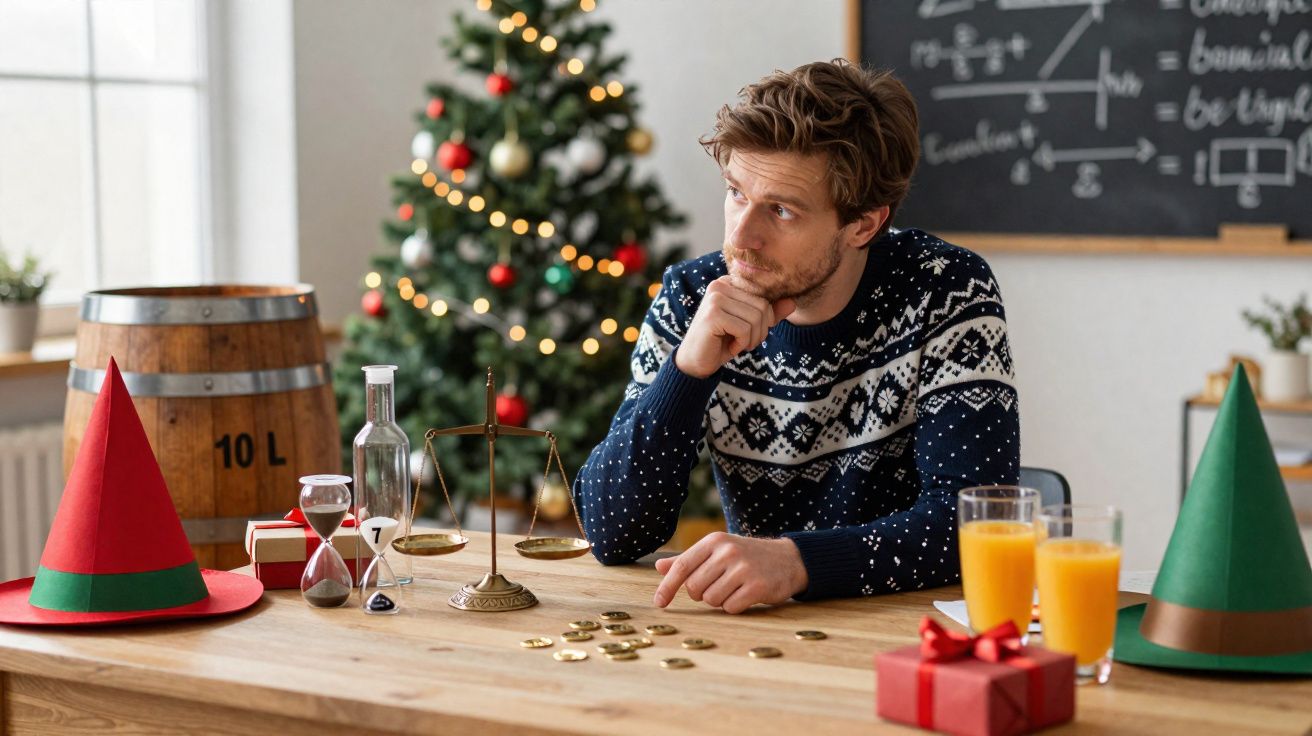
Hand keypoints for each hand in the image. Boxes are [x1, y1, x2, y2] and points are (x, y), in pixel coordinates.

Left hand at [652, 532, 807, 613]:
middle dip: (701, 594)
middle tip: (718, 586)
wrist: (788, 559)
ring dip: (719, 600)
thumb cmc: (746, 556)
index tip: (659, 603)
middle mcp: (727, 552)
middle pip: (694, 587)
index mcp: (714, 541)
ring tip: (733, 588)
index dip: (667, 586)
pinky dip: (734, 607)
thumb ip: (689, 560)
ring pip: (711, 599)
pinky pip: (730, 608)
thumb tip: (659, 567)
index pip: (682, 566)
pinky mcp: (757, 586)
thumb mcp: (717, 551)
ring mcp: (743, 568)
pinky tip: (745, 595)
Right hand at [674, 276, 794, 378]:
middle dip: (760, 330)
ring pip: (756, 318)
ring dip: (752, 338)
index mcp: (729, 283)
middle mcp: (720, 285)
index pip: (764, 296)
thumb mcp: (750, 326)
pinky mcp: (712, 315)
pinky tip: (730, 347)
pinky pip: (744, 329)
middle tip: (745, 341)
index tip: (749, 331)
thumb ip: (770, 313)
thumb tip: (793, 303)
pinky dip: (742, 343)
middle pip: (763, 306)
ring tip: (738, 344)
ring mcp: (715, 298)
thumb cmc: (723, 342)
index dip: (765, 318)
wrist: (696, 362)